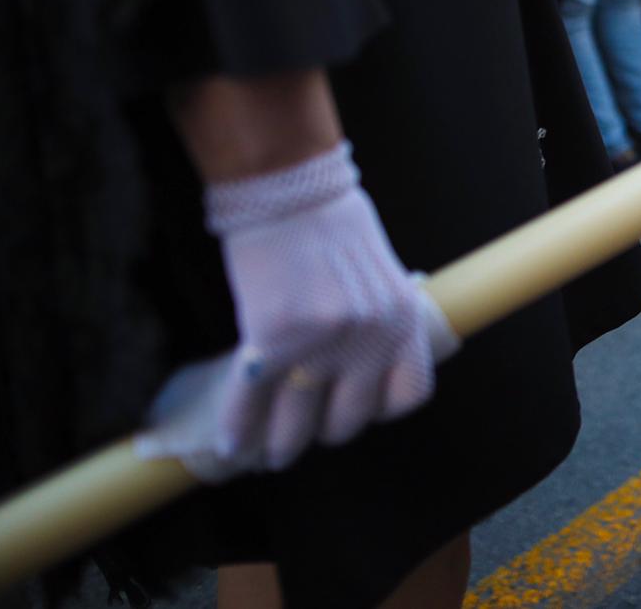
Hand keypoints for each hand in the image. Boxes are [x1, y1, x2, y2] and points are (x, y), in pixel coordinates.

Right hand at [137, 143, 459, 478]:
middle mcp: (370, 337)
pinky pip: (252, 402)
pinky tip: (232, 444)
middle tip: (304, 432)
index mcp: (404, 318)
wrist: (289, 187)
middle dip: (324, 432)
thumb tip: (359, 368)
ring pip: (298, 422)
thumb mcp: (378, 275)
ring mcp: (323, 342)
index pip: (408, 396)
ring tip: (270, 455)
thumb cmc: (332, 223)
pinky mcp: (273, 339)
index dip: (379, 411)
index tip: (355, 410)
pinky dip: (239, 429)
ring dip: (280, 446)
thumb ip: (378, 321)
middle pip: (349, 419)